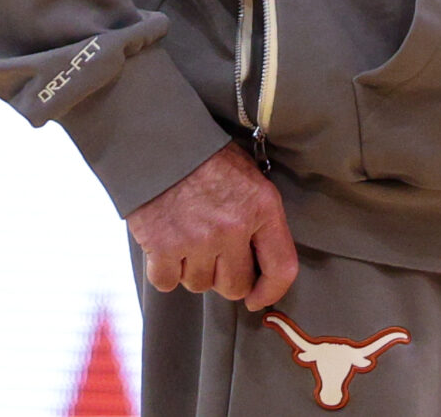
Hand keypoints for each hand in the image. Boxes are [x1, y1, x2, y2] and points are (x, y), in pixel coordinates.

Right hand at [126, 143, 298, 310]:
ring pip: (199, 285)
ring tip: (187, 238)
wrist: (159, 140)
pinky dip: (164, 270)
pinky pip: (167, 282)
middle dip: (224, 276)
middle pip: (235, 286)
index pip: (281, 268)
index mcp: (262, 208)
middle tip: (212, 254)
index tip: (258, 299)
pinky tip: (166, 245)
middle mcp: (232, 228)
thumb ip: (258, 218)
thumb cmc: (206, 157)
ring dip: (192, 270)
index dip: (271, 291)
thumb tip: (261, 261)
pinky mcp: (162, 247)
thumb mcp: (249, 177)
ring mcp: (197, 240)